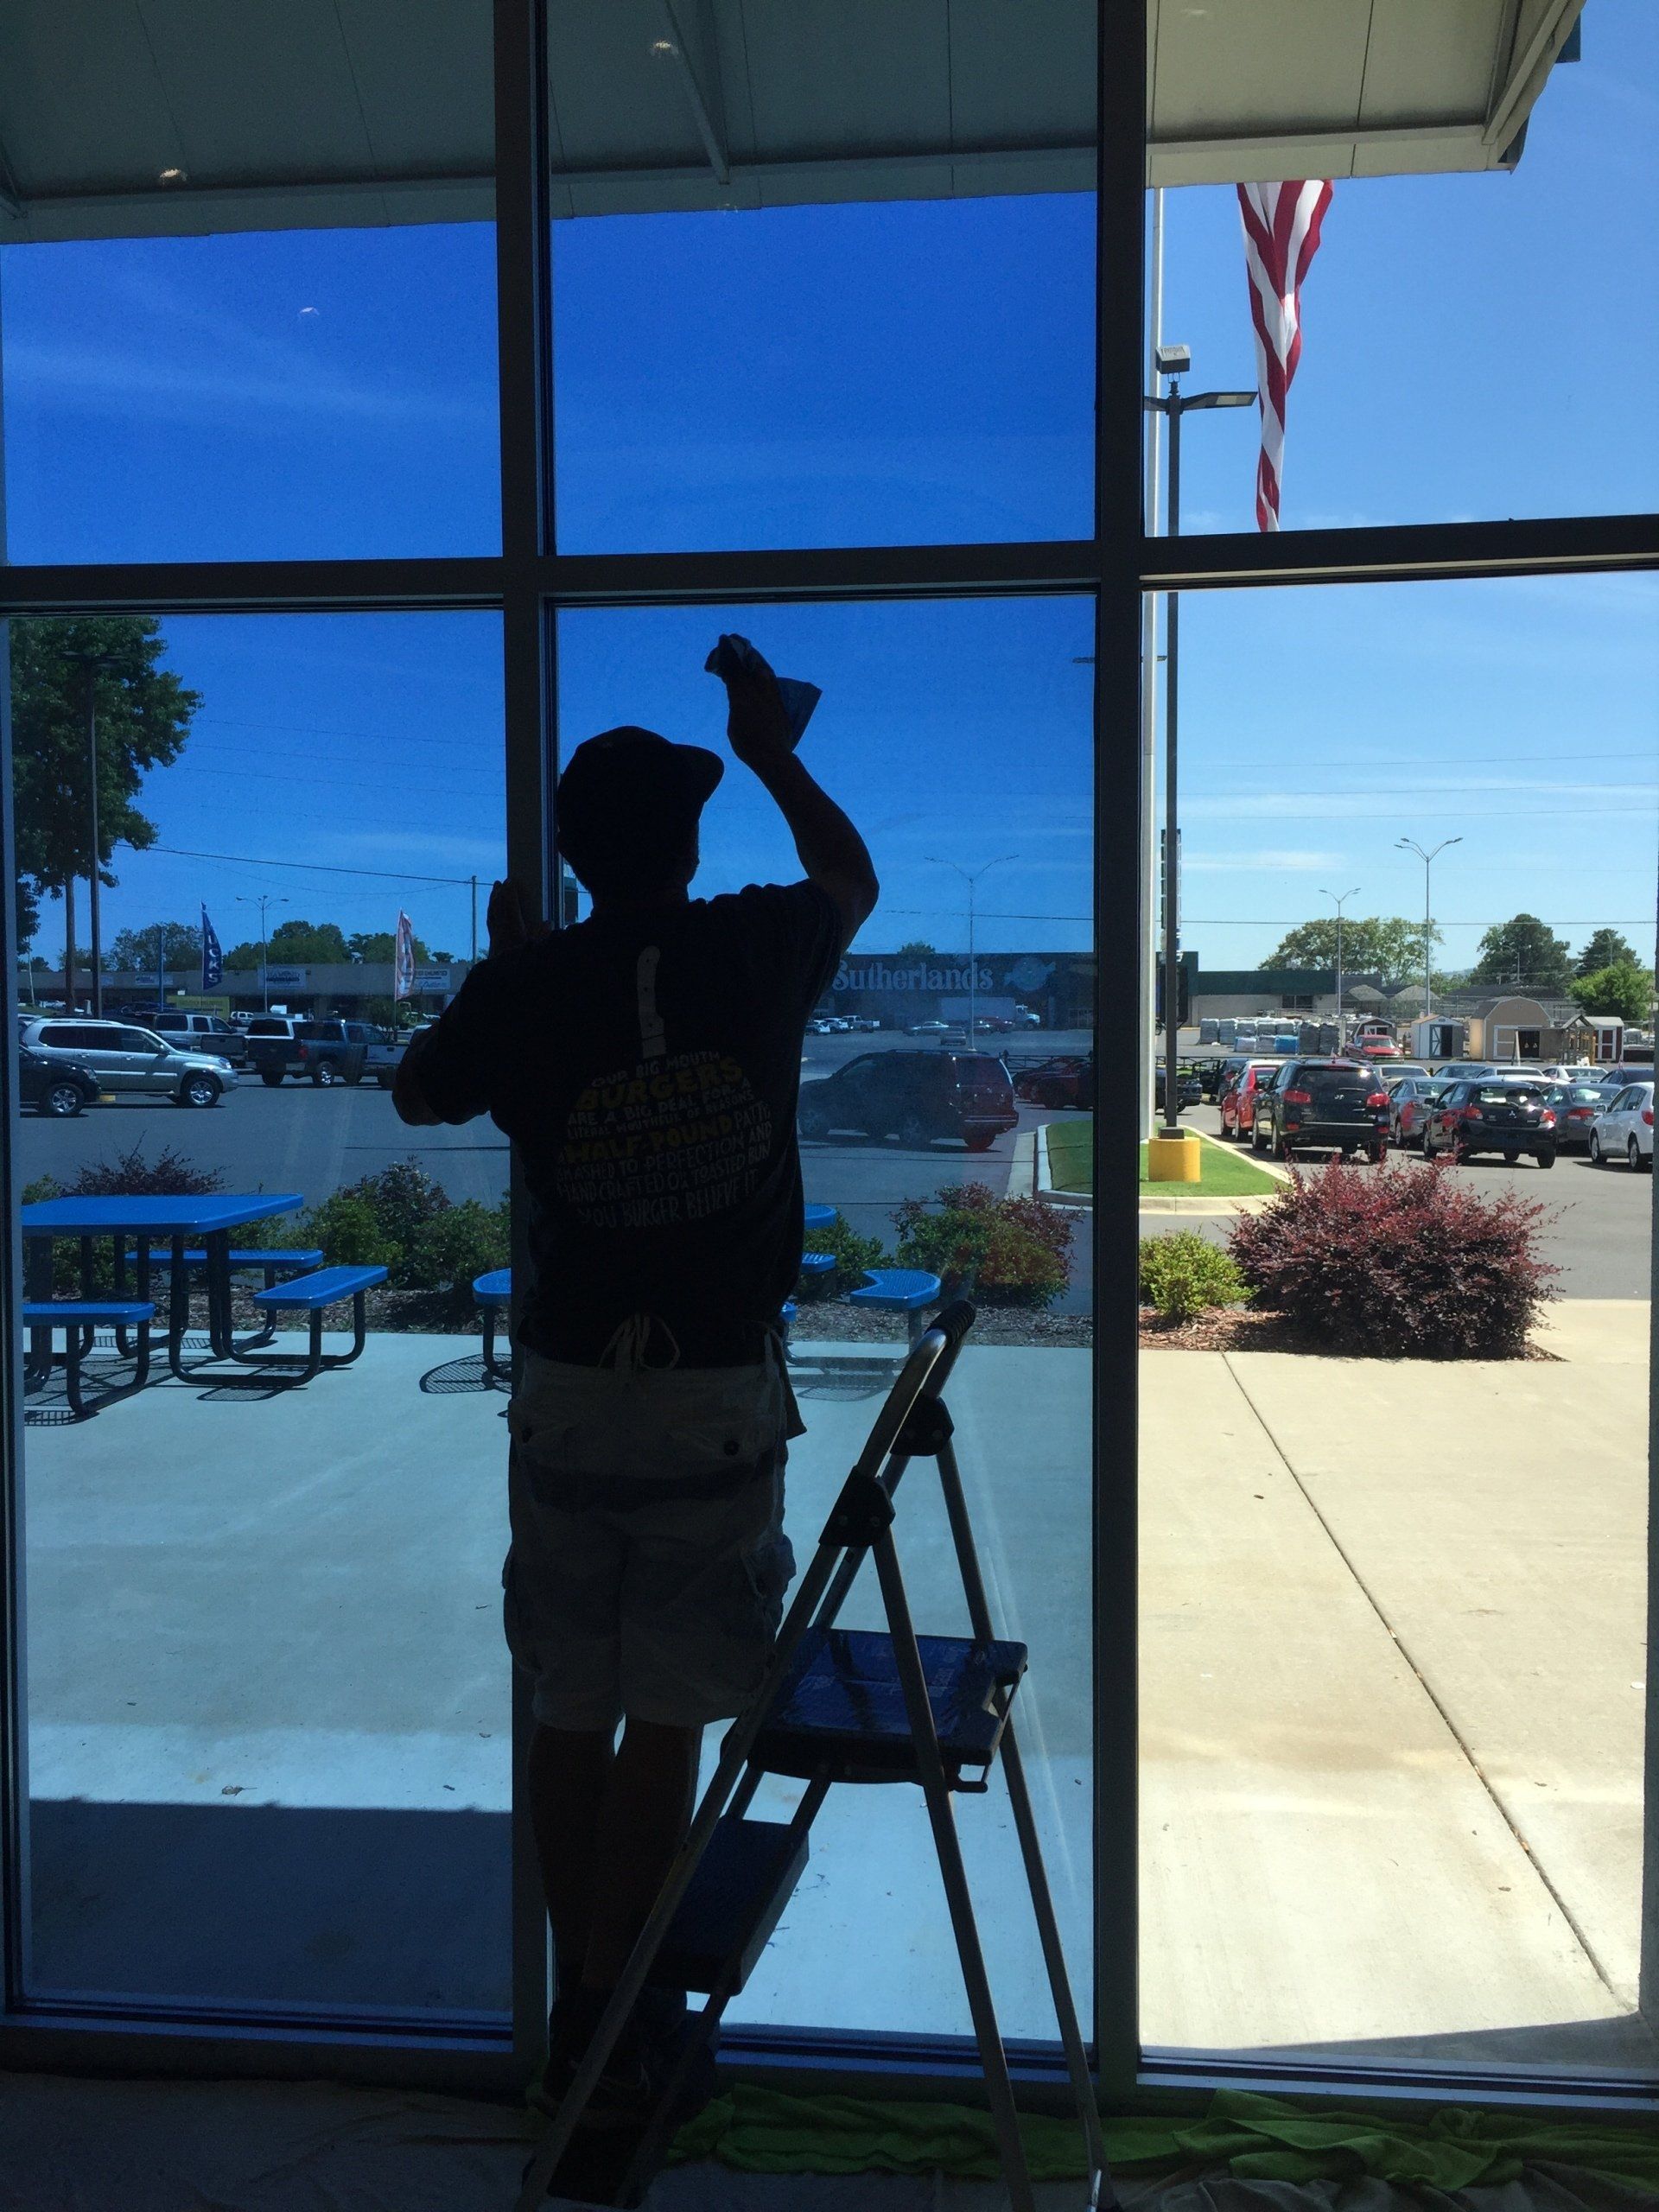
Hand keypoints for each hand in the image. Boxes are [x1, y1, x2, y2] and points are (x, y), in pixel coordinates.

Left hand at [486, 878, 550, 956]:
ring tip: (494, 891)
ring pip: (492, 914)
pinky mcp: (493, 943)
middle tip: (500, 882)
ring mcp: (495, 936)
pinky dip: (491, 913)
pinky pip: (490, 922)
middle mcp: (501, 930)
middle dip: (499, 893)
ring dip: (493, 900)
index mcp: (513, 929)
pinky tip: (492, 911)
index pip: (510, 905)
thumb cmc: (521, 963)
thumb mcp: (536, 949)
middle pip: (498, 907)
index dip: (510, 892)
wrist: (502, 980)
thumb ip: (542, 935)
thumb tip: (548, 923)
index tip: (510, 881)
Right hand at [715, 644, 792, 772]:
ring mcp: (771, 693)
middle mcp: (757, 688)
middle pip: (748, 662)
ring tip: (748, 654)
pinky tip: (761, 671)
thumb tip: (738, 692)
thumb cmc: (747, 744)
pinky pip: (770, 679)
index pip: (733, 667)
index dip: (727, 653)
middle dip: (741, 651)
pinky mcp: (780, 700)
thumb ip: (736, 703)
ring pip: (762, 668)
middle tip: (735, 640)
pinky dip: (763, 672)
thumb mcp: (734, 722)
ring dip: (754, 659)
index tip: (723, 641)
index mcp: (740, 694)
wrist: (772, 754)